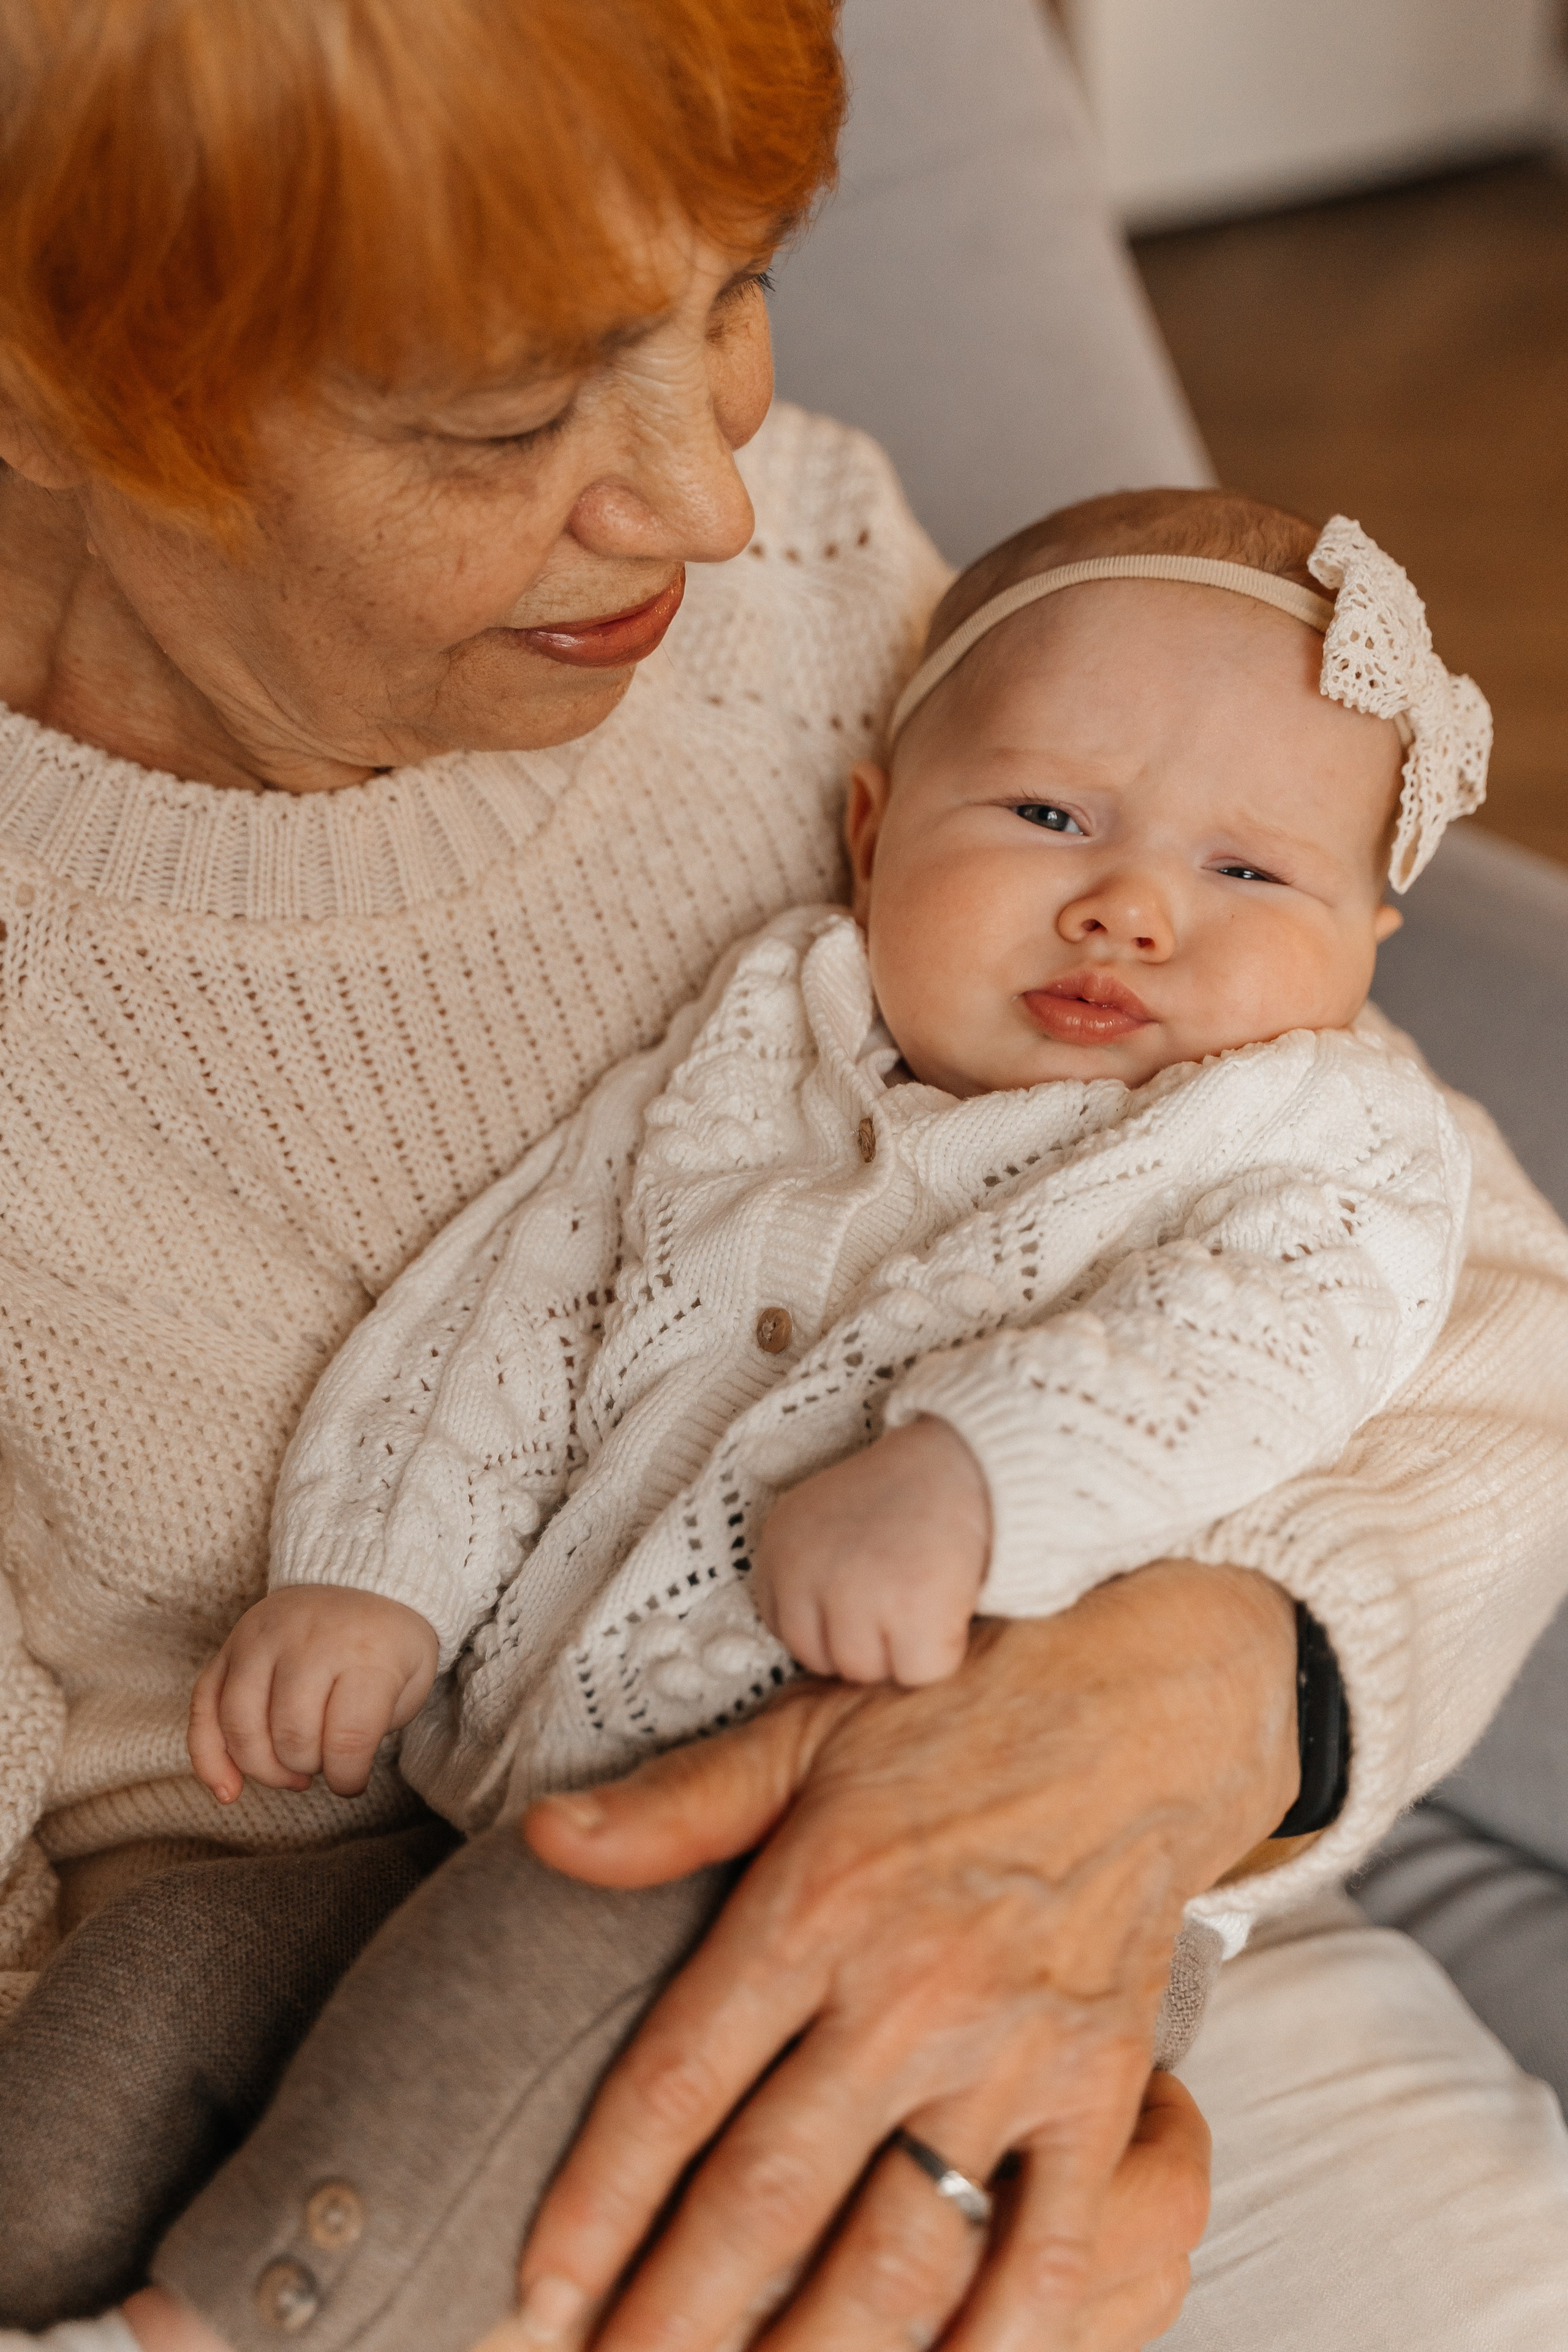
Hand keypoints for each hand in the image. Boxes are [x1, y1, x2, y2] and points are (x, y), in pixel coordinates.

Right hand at [187, 1585, 438, 1801]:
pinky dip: (209, 1757)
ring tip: (291, 1770)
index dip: (348, 1777)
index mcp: (366, 1652)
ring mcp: (262, 1639)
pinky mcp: (229, 1645)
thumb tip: (336, 1775)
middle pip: (291, 1735)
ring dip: (264, 1767)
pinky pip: (203, 1706)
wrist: (361, 1579)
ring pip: (241, 1726)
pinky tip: (228, 1790)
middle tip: (325, 1760)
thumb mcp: (411, 1680)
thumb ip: (378, 1727)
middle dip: (308, 1767)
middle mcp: (309, 1642)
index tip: (352, 1782)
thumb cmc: (388, 1642)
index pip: (348, 1737)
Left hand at [512, 1559, 1298, 2351]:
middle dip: (677, 2313)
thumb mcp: (804, 1732)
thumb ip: (674, 1805)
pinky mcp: (1099, 2088)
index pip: (681, 2081)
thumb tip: (541, 1837)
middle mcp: (907, 1991)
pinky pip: (1049, 2245)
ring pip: (898, 2246)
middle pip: (770, 2192)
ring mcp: (1010, 2052)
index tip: (538, 2290)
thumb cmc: (958, 1717)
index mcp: (817, 1902)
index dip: (600, 2198)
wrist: (1144, 1715)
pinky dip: (999, 2341)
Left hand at [751, 1415, 991, 1683]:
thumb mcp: (824, 1521)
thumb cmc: (899, 1497)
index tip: (865, 1593)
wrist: (962, 1462)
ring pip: (866, 1672)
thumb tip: (820, 1652)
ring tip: (921, 1594)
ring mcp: (854, 1595)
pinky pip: (918, 1672)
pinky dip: (941, 1650)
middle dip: (863, 1642)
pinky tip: (946, 1603)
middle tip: (898, 1595)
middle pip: (823, 1659)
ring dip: (900, 1649)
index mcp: (778, 1548)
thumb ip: (806, 1577)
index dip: (830, 1622)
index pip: (785, 1628)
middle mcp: (805, 1573)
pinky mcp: (910, 1613)